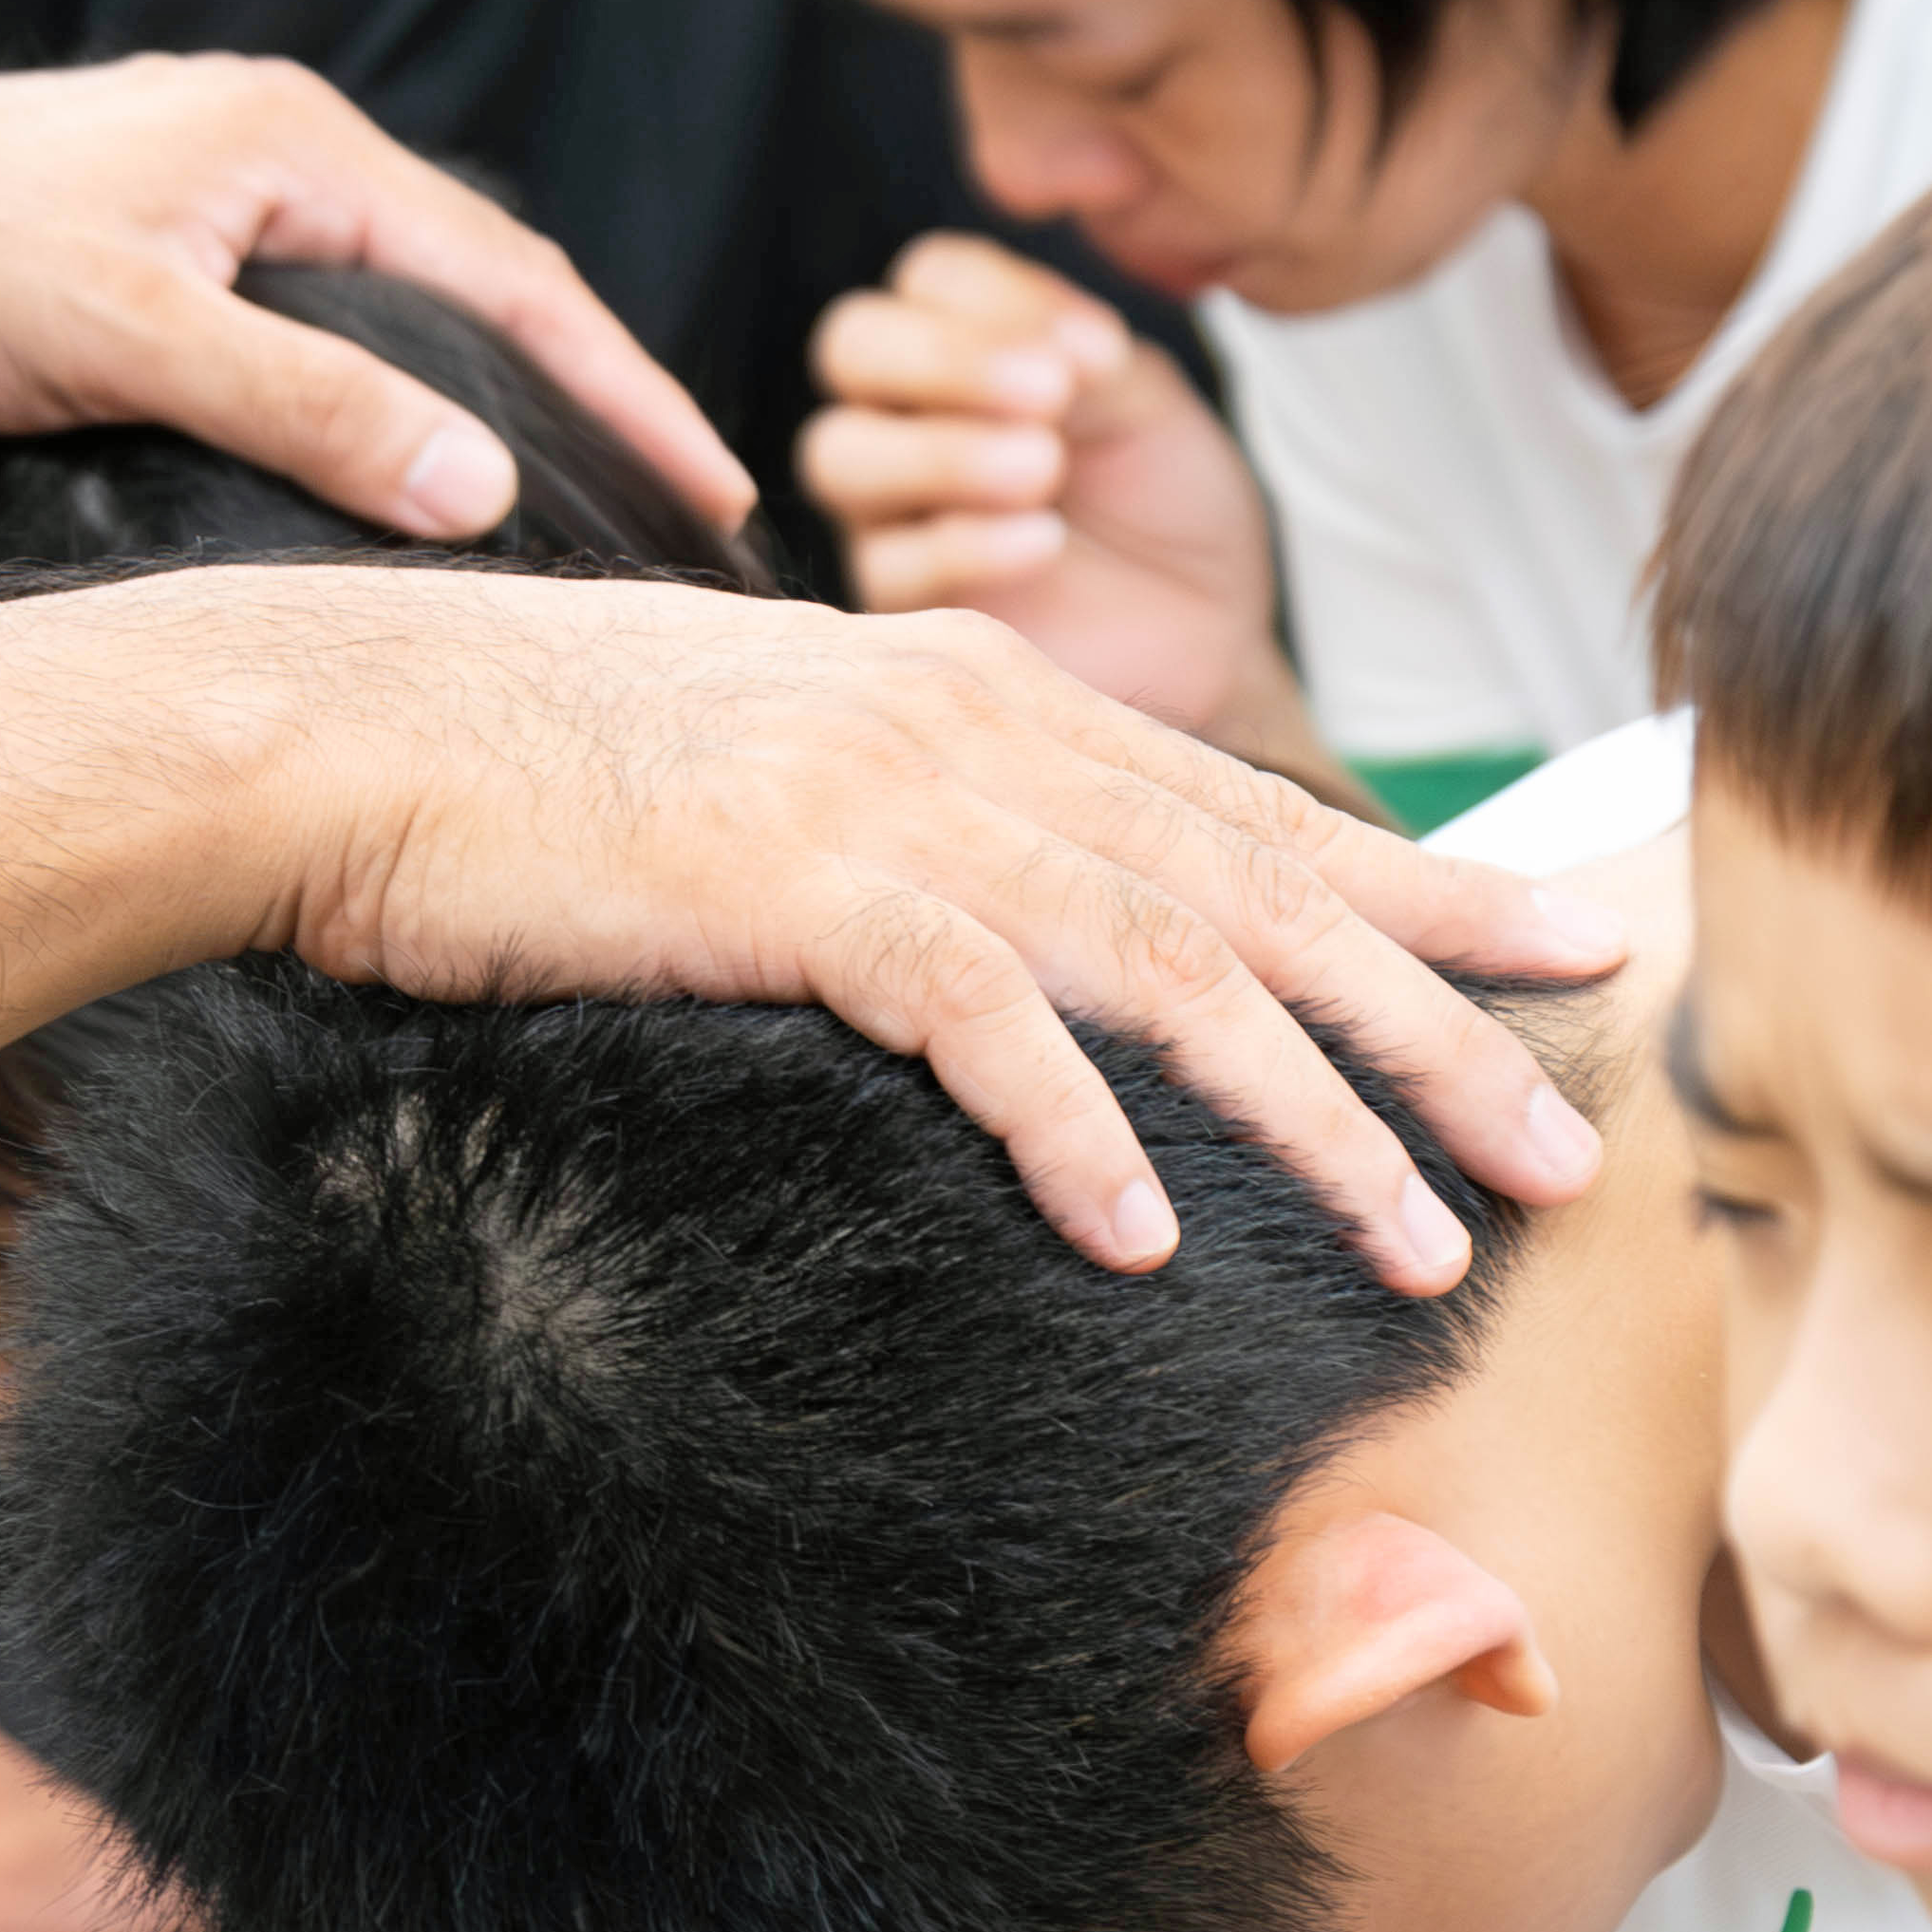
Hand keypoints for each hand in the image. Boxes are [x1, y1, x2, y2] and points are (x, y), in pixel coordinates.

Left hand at [0, 47, 752, 551]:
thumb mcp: (132, 338)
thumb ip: (313, 411)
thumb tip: (484, 494)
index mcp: (293, 141)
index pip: (515, 279)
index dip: (626, 390)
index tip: (718, 489)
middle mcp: (265, 159)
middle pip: (471, 297)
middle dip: (579, 406)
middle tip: (670, 528)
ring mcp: (205, 213)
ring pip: (385, 330)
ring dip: (473, 418)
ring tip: (560, 533)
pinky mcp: (142, 271)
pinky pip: (303, 351)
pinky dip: (370, 422)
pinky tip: (386, 505)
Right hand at [241, 569, 1615, 1285]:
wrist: (356, 723)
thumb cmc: (545, 764)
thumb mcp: (784, 757)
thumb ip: (924, 808)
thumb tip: (1017, 909)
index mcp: (983, 691)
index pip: (1253, 803)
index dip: (1430, 888)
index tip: (1574, 951)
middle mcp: (972, 724)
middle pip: (1263, 890)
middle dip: (1440, 1024)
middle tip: (1575, 1145)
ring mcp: (888, 798)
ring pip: (1168, 962)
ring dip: (1312, 1113)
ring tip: (1425, 1237)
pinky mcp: (789, 882)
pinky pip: (977, 1016)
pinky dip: (1074, 1130)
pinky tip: (1143, 1240)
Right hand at [795, 240, 1281, 744]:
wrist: (1206, 624)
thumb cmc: (1166, 502)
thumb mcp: (1147, 406)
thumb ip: (1086, 361)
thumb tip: (1046, 355)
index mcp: (965, 342)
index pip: (931, 277)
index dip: (1005, 300)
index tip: (1104, 355)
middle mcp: (904, 412)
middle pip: (851, 345)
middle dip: (947, 359)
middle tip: (1049, 394)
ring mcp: (887, 508)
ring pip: (840, 454)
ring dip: (943, 451)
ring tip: (1044, 468)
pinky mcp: (898, 605)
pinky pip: (890, 561)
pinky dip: (968, 542)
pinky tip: (1046, 542)